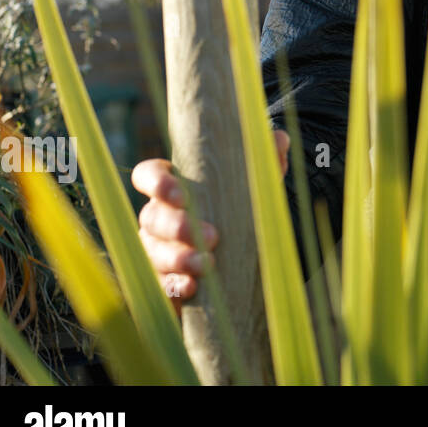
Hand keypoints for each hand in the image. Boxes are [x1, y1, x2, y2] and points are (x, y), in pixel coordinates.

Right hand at [131, 129, 290, 316]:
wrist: (244, 252)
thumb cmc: (240, 207)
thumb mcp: (255, 184)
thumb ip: (265, 161)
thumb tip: (279, 139)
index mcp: (174, 186)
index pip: (148, 175)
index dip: (157, 183)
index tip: (181, 195)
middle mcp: (157, 215)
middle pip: (151, 217)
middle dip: (178, 228)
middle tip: (212, 237)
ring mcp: (156, 248)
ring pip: (153, 252)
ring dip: (178, 259)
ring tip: (207, 266)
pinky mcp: (163, 278)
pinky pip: (159, 282)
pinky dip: (174, 285)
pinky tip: (192, 287)